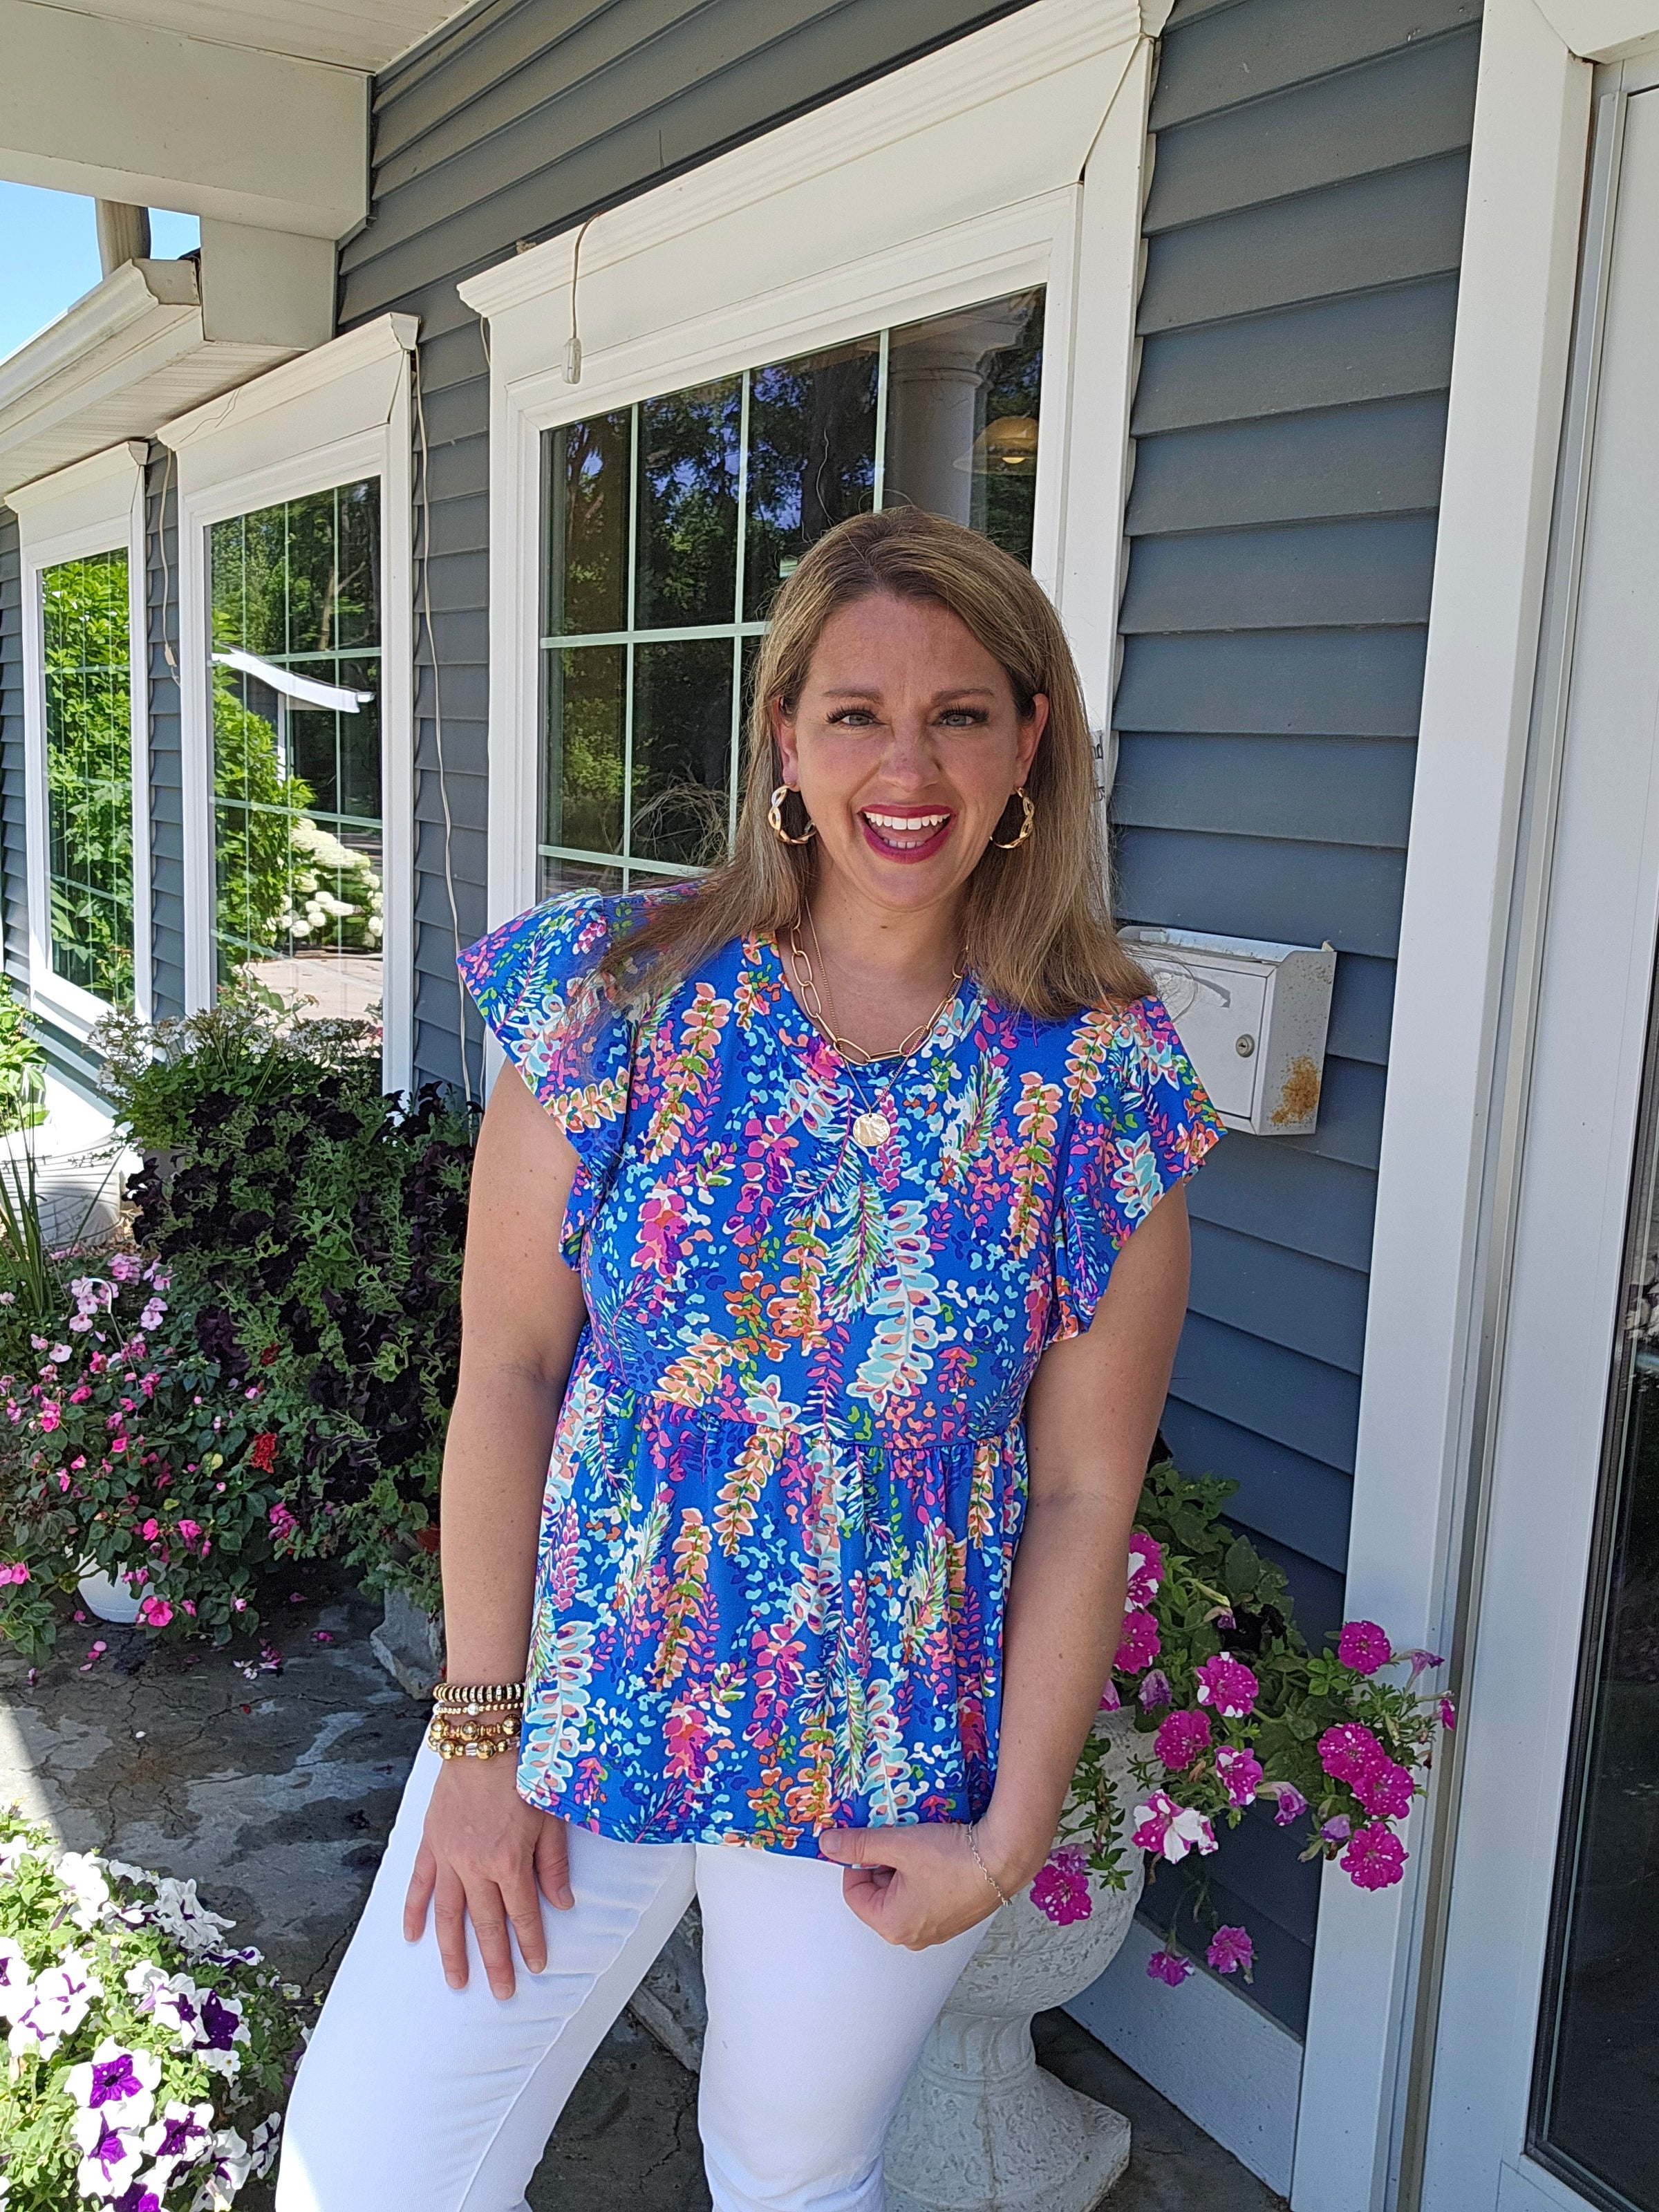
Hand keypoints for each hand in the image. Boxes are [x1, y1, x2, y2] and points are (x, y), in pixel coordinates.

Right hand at [402, 1753, 571, 1997]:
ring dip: (452, 1952)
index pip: (522, 1915)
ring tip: (457, 1982)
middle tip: (501, 1993)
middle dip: (495, 1962)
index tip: (537, 1967)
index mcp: (510, 1861)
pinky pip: (418, 1885)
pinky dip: (413, 1912)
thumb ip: (554, 1864)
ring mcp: (448, 1857)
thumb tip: (562, 1905)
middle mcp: (476, 1867)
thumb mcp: (550, 1817)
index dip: (530, 1944)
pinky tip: (413, 1937)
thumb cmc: (524, 1771)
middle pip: (486, 1925)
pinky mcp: (429, 1843)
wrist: (485, 1737)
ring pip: (449, 1916)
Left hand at [816, 1822, 1014, 1948]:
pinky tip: (938, 1855)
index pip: (854, 1892)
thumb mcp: (897, 1845)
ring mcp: (935, 1929)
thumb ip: (859, 1845)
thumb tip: (830, 1845)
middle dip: (884, 1864)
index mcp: (892, 1925)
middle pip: (878, 1894)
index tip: (872, 1841)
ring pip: (901, 1892)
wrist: (1004, 1857)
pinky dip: (925, 1875)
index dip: (860, 1861)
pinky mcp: (952, 1917)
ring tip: (921, 1847)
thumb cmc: (955, 1859)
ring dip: (904, 1867)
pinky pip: (924, 1895)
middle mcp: (912, 1936)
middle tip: (900, 1842)